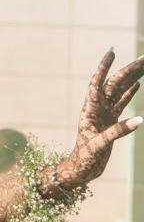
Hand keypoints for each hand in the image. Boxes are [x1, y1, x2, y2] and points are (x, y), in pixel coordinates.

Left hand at [44, 50, 143, 195]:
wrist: (82, 170)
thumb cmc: (85, 158)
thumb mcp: (99, 145)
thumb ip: (117, 132)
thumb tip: (140, 120)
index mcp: (91, 109)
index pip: (97, 83)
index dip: (104, 68)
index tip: (112, 52)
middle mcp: (98, 108)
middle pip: (115, 84)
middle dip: (128, 70)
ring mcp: (105, 113)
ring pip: (121, 91)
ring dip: (132, 78)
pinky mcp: (112, 121)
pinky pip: (122, 102)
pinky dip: (130, 92)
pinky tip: (138, 84)